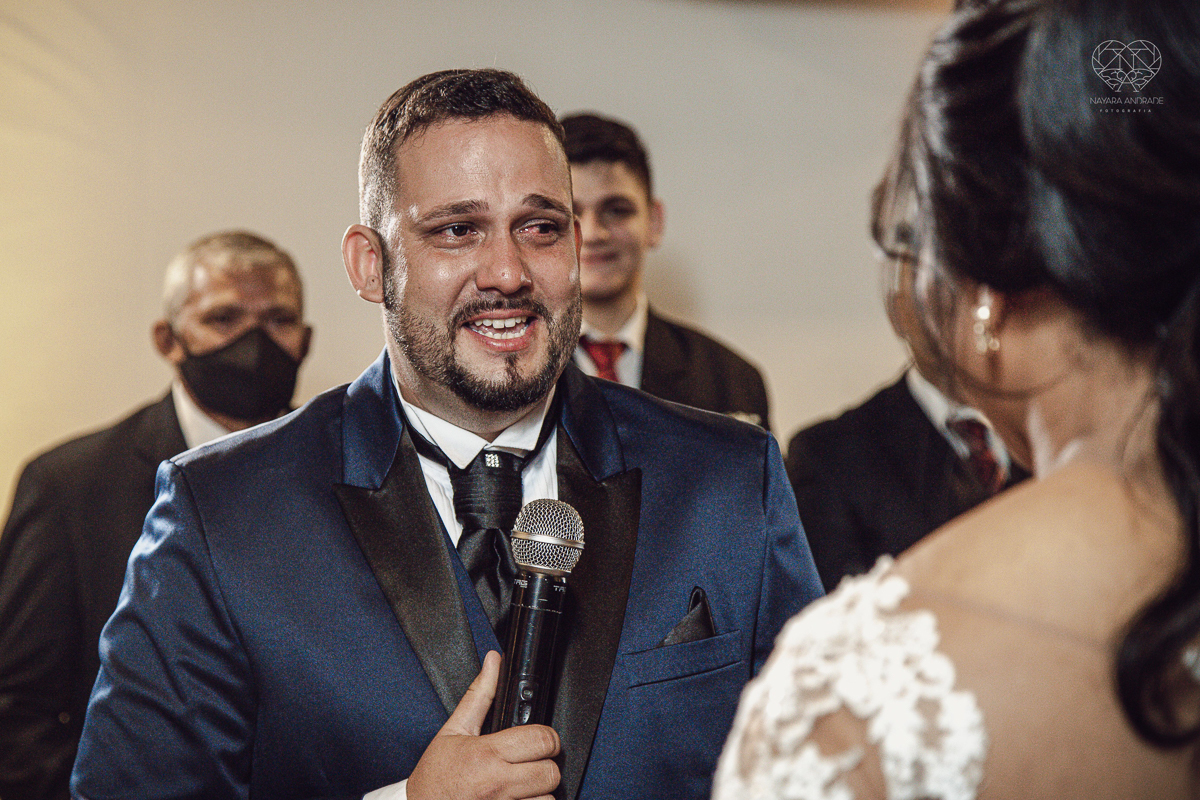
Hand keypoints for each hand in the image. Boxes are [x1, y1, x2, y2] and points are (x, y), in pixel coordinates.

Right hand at [407, 651, 560, 799]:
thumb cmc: (435, 776)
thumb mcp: (454, 730)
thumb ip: (480, 694)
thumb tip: (494, 662)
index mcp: (487, 754)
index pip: (542, 740)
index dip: (546, 738)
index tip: (538, 740)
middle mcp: (497, 784)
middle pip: (551, 773)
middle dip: (544, 765)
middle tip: (530, 764)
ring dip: (539, 793)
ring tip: (522, 786)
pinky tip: (517, 799)